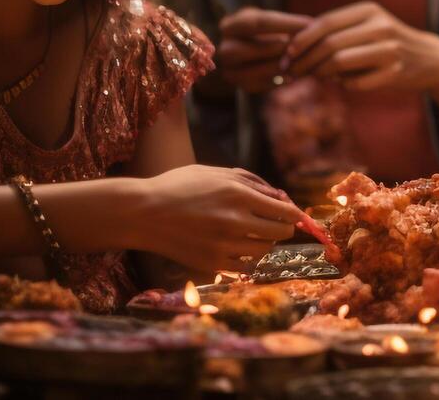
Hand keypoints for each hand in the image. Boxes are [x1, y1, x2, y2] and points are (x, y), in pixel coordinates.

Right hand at [131, 165, 299, 277]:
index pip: (286, 212)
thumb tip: (281, 198)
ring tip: (249, 232)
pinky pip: (244, 266)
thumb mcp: (215, 173)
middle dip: (284, 228)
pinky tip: (234, 246)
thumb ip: (251, 182)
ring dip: (263, 241)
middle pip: (281, 233)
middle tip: (276, 224)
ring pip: (264, 250)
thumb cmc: (179, 187)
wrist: (142, 213)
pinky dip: (245, 257)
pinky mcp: (211, 263)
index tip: (297, 216)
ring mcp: (223, 245)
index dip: (296, 214)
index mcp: (238, 195)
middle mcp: (235, 221)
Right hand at [216, 8, 312, 92]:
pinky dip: (277, 81)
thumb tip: (310, 27)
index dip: (286, 24)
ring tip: (301, 62)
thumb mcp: (270, 20)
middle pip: (249, 49)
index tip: (309, 23)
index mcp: (230, 25)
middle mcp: (224, 48)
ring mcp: (229, 69)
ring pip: (253, 71)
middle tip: (302, 47)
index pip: (259, 23)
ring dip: (279, 67)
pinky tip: (294, 77)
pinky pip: (258, 86)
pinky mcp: (239, 85)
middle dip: (278, 48)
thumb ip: (285, 24)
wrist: (250, 49)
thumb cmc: (266, 30)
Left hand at [282, 2, 438, 113]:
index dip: (301, 39)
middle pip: (329, 44)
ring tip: (310, 77)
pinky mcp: (395, 73)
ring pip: (340, 63)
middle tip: (290, 72)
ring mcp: (390, 50)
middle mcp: (380, 27)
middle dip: (304, 60)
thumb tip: (294, 43)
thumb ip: (337, 29)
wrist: (427, 57)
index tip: (286, 54)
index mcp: (369, 10)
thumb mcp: (367, 24)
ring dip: (319, 73)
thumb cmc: (386, 40)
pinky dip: (342, 84)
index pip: (325, 22)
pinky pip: (355, 83)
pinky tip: (339, 83)